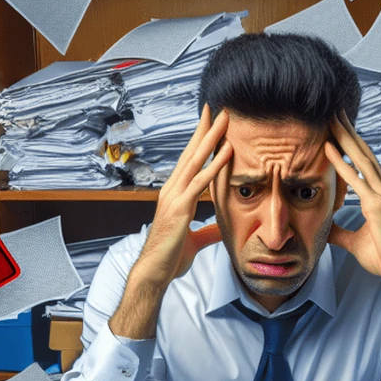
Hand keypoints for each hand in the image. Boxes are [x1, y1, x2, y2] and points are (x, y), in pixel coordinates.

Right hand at [137, 104, 233, 283]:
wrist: (154, 272)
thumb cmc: (170, 258)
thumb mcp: (195, 241)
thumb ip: (209, 231)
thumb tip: (221, 228)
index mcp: (175, 195)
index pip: (189, 162)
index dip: (200, 141)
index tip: (210, 122)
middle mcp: (172, 190)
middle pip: (191, 153)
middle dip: (205, 130)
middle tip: (219, 108)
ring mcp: (174, 197)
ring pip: (195, 161)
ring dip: (211, 138)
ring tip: (225, 119)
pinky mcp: (180, 209)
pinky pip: (200, 183)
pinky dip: (214, 165)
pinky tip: (226, 151)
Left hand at [323, 111, 380, 291]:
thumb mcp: (353, 242)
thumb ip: (339, 231)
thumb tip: (325, 227)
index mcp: (379, 195)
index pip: (363, 162)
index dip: (350, 143)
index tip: (337, 126)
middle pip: (363, 153)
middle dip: (348, 130)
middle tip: (333, 109)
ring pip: (361, 158)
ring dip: (344, 137)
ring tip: (330, 118)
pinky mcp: (378, 206)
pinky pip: (356, 180)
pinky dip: (342, 163)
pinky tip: (330, 148)